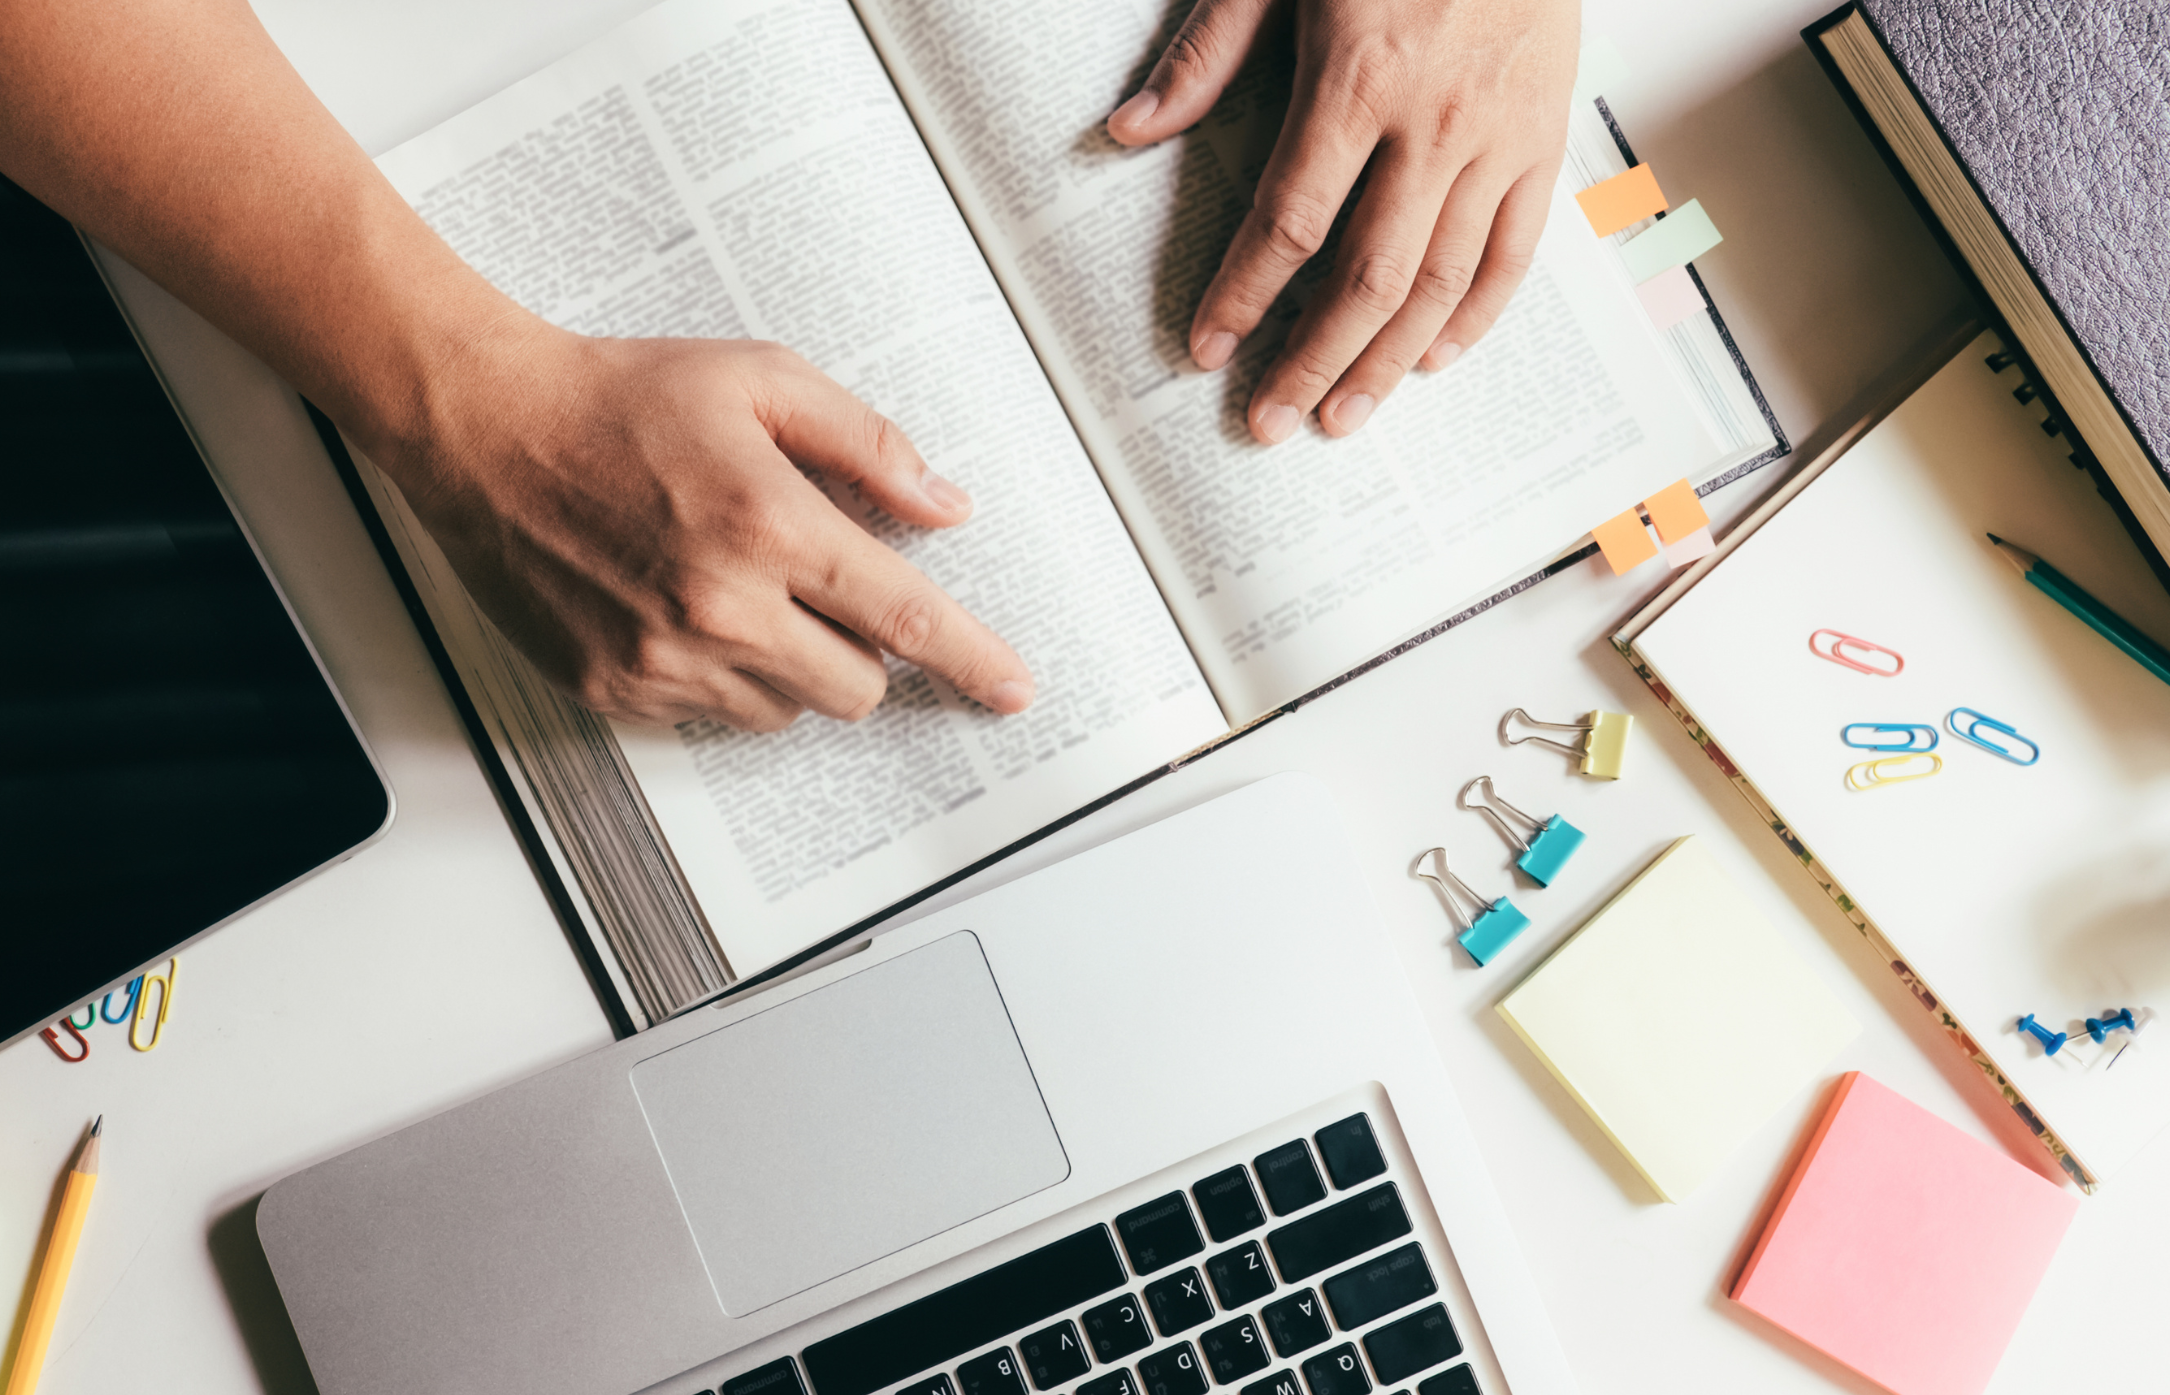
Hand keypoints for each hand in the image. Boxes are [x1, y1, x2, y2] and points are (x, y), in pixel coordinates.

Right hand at [375, 325, 1034, 730]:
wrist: (483, 428)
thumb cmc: (619, 397)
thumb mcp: (763, 381)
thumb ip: (868, 446)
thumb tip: (944, 507)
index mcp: (769, 525)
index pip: (905, 618)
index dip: (972, 659)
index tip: (1013, 690)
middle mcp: (720, 606)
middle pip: (856, 688)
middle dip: (862, 649)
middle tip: (820, 588)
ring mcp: (662, 658)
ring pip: (786, 711)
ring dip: (790, 665)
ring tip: (735, 586)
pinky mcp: (613, 689)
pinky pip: (711, 717)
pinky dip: (721, 677)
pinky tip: (680, 606)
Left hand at [1107, 0, 1578, 443]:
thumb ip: (1209, 51)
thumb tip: (1130, 129)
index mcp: (1359, 78)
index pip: (1291, 222)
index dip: (1243, 295)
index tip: (1207, 348)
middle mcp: (1434, 123)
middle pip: (1368, 278)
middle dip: (1312, 361)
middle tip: (1270, 420)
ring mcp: (1498, 137)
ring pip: (1441, 282)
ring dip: (1387, 363)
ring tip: (1342, 416)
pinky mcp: (1545, 136)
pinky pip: (1514, 250)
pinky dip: (1476, 315)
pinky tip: (1434, 359)